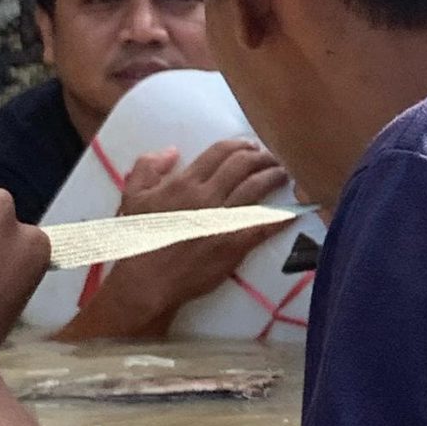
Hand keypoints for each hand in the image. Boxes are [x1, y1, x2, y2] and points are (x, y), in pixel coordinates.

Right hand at [65, 135, 293, 341]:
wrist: (147, 280)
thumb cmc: (139, 238)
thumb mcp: (132, 196)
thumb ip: (148, 167)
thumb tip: (172, 150)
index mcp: (185, 182)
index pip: (220, 152)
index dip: (240, 144)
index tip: (251, 145)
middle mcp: (208, 195)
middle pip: (244, 165)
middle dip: (262, 156)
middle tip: (272, 156)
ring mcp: (224, 219)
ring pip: (257, 187)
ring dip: (274, 176)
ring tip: (285, 172)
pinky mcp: (235, 244)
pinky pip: (264, 225)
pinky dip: (281, 216)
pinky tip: (293, 210)